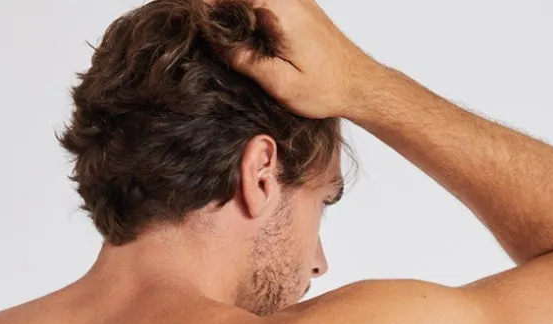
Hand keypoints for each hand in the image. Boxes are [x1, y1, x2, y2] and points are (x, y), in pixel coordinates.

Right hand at [204, 0, 364, 119]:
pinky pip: (263, 2)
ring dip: (232, 11)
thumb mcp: (279, 83)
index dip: (209, 7)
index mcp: (281, 10)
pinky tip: (239, 34)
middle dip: (218, 8)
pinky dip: (247, 12)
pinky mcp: (296, 6)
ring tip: (216, 35)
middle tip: (201, 32)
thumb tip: (214, 42)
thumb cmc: (325, 87)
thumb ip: (245, 59)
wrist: (359, 83)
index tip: (193, 22)